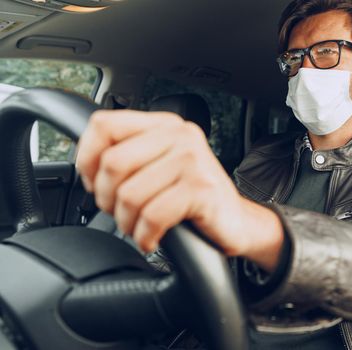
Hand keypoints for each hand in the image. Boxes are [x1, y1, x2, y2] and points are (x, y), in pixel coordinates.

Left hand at [76, 110, 283, 270]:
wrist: (235, 222)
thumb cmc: (193, 199)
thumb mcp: (160, 167)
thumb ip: (130, 155)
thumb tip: (86, 163)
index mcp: (164, 126)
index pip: (104, 125)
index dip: (87, 158)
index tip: (94, 182)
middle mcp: (180, 136)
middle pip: (112, 163)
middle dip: (107, 198)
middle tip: (120, 212)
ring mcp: (193, 160)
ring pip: (130, 194)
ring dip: (127, 222)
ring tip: (139, 228)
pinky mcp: (201, 189)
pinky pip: (152, 215)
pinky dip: (145, 235)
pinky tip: (152, 238)